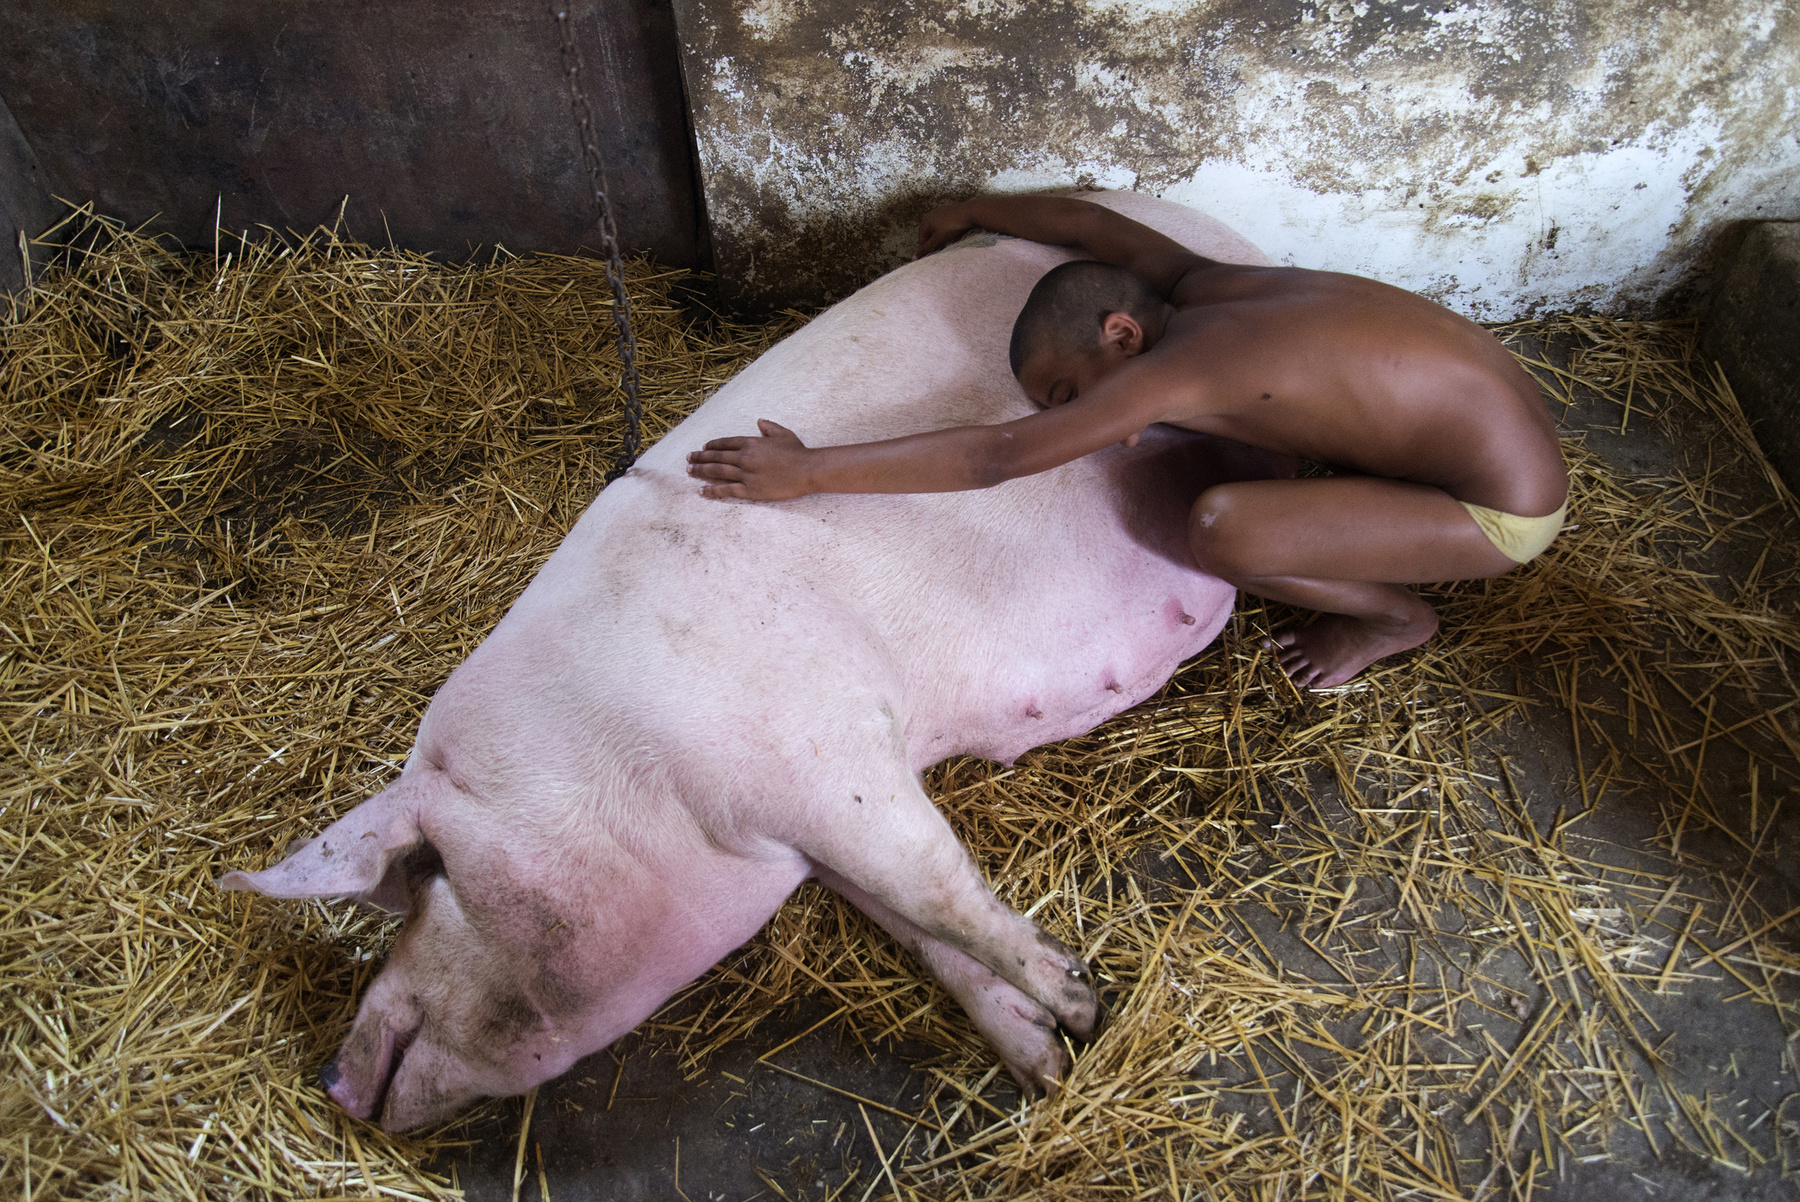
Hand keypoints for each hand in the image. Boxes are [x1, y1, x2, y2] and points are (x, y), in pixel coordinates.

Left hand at [685, 419, 815, 499]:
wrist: (807, 470)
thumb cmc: (797, 452)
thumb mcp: (783, 434)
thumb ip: (769, 427)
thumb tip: (759, 421)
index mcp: (751, 443)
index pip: (726, 443)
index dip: (713, 445)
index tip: (704, 447)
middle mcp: (744, 458)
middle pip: (716, 456)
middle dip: (700, 457)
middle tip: (689, 459)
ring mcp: (745, 474)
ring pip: (717, 472)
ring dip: (701, 471)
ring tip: (689, 471)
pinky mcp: (750, 490)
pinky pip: (726, 490)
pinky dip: (712, 491)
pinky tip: (701, 491)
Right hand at [915, 201, 979, 257]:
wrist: (970, 213)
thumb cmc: (952, 226)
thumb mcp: (938, 240)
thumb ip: (926, 249)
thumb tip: (914, 258)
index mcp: (925, 221)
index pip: (921, 241)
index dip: (927, 250)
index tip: (934, 257)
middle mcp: (931, 215)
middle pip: (930, 236)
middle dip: (935, 244)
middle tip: (943, 250)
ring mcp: (940, 213)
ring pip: (938, 232)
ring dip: (942, 239)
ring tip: (950, 243)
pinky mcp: (950, 213)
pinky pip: (945, 227)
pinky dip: (948, 233)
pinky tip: (955, 236)